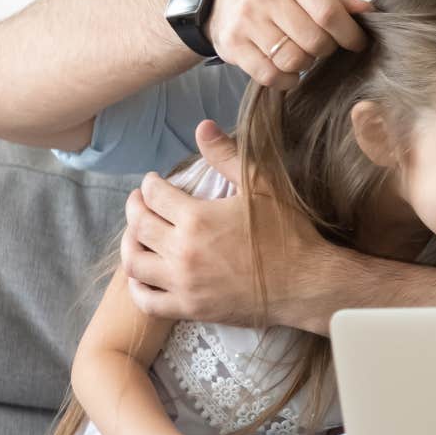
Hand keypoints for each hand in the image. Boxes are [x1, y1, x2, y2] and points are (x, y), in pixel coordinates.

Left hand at [121, 120, 328, 324]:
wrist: (306, 284)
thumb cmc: (288, 234)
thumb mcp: (262, 187)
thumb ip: (227, 156)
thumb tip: (203, 126)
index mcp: (197, 218)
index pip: (155, 195)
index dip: (150, 184)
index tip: (153, 182)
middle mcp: (183, 250)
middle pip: (138, 225)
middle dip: (133, 207)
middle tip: (138, 202)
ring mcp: (184, 283)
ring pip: (134, 262)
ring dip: (129, 244)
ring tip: (136, 235)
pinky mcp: (190, 308)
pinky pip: (148, 301)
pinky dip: (138, 287)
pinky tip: (143, 275)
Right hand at [205, 0, 371, 89]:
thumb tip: (369, 12)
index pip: (330, 13)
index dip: (350, 35)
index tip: (357, 43)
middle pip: (314, 41)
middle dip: (326, 50)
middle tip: (322, 46)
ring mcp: (247, 20)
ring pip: (294, 60)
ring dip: (306, 64)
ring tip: (303, 53)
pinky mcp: (233, 44)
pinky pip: (270, 75)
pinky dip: (286, 79)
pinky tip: (288, 69)